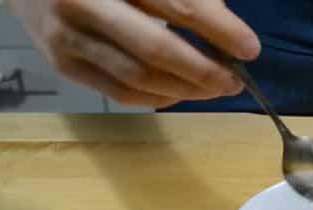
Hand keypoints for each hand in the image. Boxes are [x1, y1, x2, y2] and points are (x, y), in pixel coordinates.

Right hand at [5, 0, 259, 106]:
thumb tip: (223, 23)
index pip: (175, 2)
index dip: (218, 28)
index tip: (250, 48)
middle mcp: (84, 4)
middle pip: (155, 49)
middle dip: (203, 70)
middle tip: (234, 80)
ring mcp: (68, 39)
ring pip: (138, 77)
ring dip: (184, 90)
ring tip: (214, 89)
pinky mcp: (63, 66)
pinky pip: (119, 93)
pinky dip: (157, 97)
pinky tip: (180, 93)